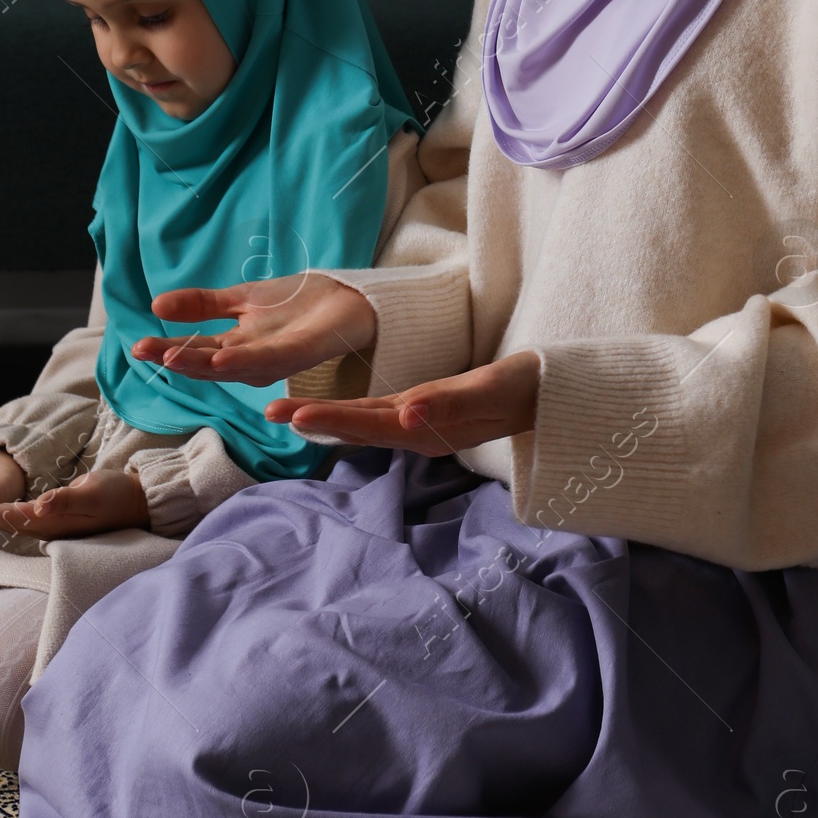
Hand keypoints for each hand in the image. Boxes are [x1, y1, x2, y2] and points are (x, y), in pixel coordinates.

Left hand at [0, 469, 151, 539]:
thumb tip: (39, 506)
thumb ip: (67, 500)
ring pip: (8, 517)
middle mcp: (46, 526)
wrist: (137, 502)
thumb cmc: (118, 496)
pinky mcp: (51, 515)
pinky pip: (18, 513)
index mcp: (53, 523)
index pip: (12, 518)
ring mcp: (48, 522)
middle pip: (4, 520)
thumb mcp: (94, 494)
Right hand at [131, 272, 377, 387]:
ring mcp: (279, 357)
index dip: (168, 351)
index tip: (137, 346)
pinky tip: (223, 357)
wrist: (349, 297)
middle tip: (144, 351)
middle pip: (210, 363)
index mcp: (237, 348)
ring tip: (174, 357)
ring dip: (205, 363)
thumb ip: (202, 304)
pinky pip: (274, 357)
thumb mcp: (242, 299)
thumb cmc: (296, 304)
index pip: (197, 351)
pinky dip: (248, 359)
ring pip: (236, 366)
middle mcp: (254, 360)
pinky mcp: (305, 349)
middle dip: (178, 359)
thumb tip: (155, 304)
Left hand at [264, 350, 539, 455]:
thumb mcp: (491, 390)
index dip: (332, 419)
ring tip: (284, 413)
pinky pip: (379, 417)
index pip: (371, 424)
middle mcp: (419, 431)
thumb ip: (451, 403)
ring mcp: (422, 425)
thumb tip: (407, 415)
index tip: (294, 415)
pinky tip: (331, 413)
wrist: (548, 395)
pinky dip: (349, 414)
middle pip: (359, 427)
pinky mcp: (427, 414)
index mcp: (429, 428)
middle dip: (315, 421)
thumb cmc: (524, 387)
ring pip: (365, 424)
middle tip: (268, 413)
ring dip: (325, 419)